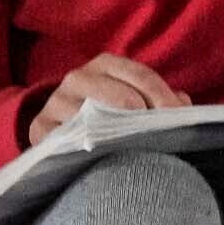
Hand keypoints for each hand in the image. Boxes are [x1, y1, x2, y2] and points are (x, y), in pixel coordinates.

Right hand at [30, 53, 182, 144]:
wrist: (58, 135)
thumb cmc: (106, 117)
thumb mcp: (133, 102)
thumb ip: (161, 102)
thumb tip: (183, 105)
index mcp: (105, 65)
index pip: (141, 76)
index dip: (164, 98)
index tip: (180, 120)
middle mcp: (78, 77)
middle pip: (121, 95)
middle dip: (147, 118)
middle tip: (164, 138)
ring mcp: (57, 102)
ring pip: (94, 117)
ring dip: (118, 136)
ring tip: (138, 151)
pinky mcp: (40, 128)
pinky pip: (66, 139)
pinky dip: (87, 148)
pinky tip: (105, 159)